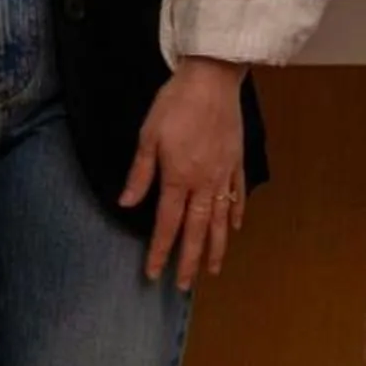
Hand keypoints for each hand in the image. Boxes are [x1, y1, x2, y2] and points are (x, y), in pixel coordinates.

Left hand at [121, 58, 246, 288]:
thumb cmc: (175, 103)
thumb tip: (126, 203)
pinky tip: (236, 228)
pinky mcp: (236, 161)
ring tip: (213, 269)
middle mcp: (203, 182)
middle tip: (185, 286)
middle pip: (197, 229)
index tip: (153, 273)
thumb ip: (140, 172)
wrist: (212, 79)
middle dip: (190, 260)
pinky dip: (237, 213)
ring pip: (221, 219)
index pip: (167, 223)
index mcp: (178, 177)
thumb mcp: (148, 135)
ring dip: (216, 246)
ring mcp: (224, 173)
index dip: (160, 250)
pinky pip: (238, 194)